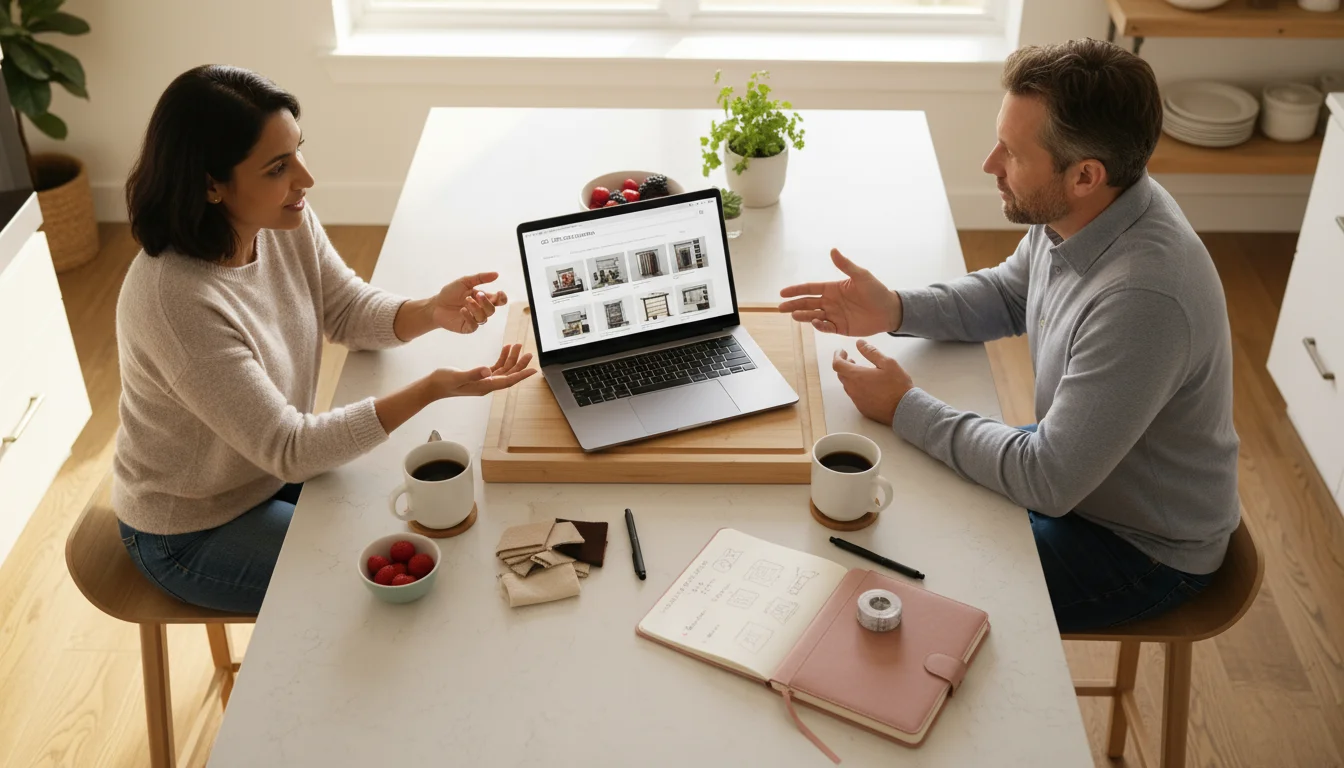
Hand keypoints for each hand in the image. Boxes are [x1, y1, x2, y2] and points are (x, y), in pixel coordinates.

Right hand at [431, 343, 535, 397]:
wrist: (432, 386)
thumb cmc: (443, 382)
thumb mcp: (458, 376)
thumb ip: (473, 373)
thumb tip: (488, 370)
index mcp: (484, 386)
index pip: (507, 381)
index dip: (521, 375)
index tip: (533, 370)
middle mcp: (486, 385)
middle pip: (508, 375)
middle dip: (519, 364)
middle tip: (529, 353)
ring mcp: (483, 381)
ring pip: (503, 370)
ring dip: (511, 358)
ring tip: (517, 346)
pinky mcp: (479, 376)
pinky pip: (495, 368)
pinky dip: (501, 358)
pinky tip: (505, 349)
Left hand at [432, 272, 507, 333]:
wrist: (436, 305)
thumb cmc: (450, 293)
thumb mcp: (464, 282)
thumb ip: (480, 278)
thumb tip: (496, 274)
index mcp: (483, 298)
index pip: (499, 301)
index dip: (502, 299)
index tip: (499, 293)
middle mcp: (481, 310)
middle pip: (492, 310)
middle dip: (486, 302)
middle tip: (477, 294)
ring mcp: (475, 319)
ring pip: (484, 317)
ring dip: (476, 308)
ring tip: (466, 301)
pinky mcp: (467, 327)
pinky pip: (474, 325)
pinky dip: (469, 317)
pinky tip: (462, 310)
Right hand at [778, 249, 902, 335]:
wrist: (889, 311)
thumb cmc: (876, 291)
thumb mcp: (861, 275)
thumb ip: (845, 265)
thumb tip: (833, 250)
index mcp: (832, 288)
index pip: (810, 289)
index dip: (796, 290)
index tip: (783, 292)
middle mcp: (830, 302)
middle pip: (807, 303)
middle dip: (794, 305)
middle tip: (781, 308)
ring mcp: (834, 315)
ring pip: (813, 316)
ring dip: (803, 316)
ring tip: (793, 316)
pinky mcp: (840, 328)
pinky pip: (826, 327)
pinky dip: (819, 326)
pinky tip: (815, 323)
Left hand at [832, 339, 913, 425]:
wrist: (905, 409)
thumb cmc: (897, 385)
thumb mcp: (887, 363)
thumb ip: (871, 352)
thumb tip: (859, 343)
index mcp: (857, 376)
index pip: (837, 364)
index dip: (837, 355)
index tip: (842, 351)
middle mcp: (853, 389)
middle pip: (841, 375)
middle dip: (844, 365)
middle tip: (851, 360)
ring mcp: (856, 400)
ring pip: (847, 385)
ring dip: (850, 376)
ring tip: (861, 372)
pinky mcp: (862, 408)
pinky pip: (854, 395)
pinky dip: (856, 387)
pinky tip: (867, 385)